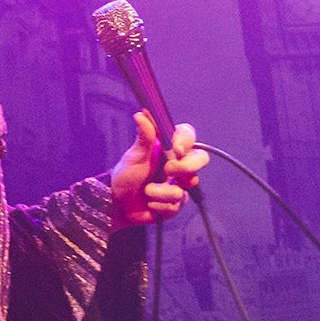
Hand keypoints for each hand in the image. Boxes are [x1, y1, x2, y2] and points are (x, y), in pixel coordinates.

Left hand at [110, 110, 208, 229]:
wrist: (119, 204)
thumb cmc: (125, 176)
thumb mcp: (133, 157)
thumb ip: (143, 138)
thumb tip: (141, 114)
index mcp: (167, 148)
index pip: (187, 135)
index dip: (186, 140)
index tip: (176, 149)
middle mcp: (178, 164)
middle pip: (200, 158)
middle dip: (185, 167)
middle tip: (167, 171)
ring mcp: (179, 183)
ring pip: (185, 187)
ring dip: (161, 192)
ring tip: (146, 191)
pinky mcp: (177, 202)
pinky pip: (177, 204)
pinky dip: (160, 205)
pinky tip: (150, 204)